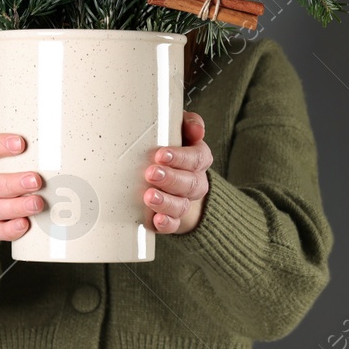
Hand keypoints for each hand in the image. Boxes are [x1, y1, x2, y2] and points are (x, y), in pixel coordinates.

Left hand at [143, 111, 212, 233]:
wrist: (167, 179)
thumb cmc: (168, 147)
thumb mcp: (177, 130)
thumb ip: (188, 124)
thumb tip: (196, 129)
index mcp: (198, 158)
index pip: (196, 158)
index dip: (180, 157)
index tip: (161, 154)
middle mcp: (195, 182)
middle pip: (190, 183)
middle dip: (170, 179)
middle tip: (151, 173)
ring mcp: (184, 202)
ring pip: (181, 206)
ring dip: (166, 201)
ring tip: (149, 196)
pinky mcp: (172, 219)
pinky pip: (174, 225)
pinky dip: (166, 223)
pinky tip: (157, 219)